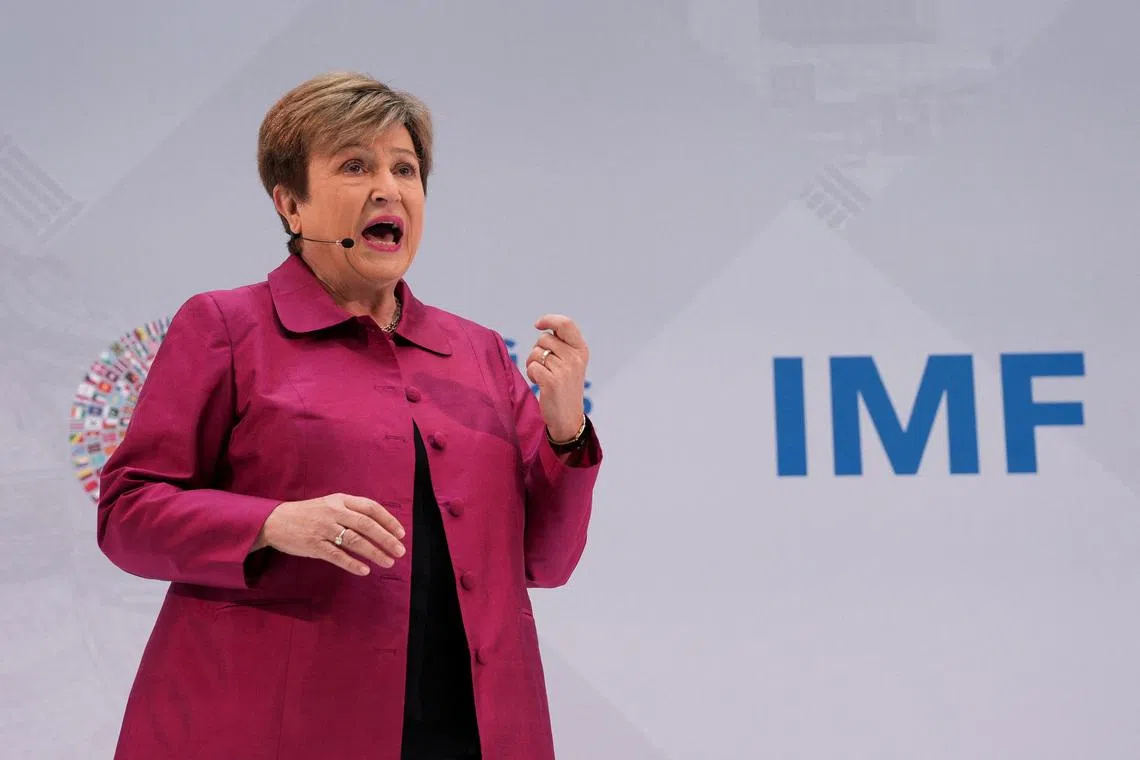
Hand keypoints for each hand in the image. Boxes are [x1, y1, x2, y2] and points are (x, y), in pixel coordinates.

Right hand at [253, 493, 405, 575]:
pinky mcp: (314, 545)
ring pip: (355, 541)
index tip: (401, 533)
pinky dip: (352, 564)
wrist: (275, 520)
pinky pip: (337, 556)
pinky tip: (365, 570)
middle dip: (386, 539)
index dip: (388, 520)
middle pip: (366, 525)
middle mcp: (334, 512)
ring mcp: (323, 529)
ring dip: (374, 553)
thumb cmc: (308, 513)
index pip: (370, 507)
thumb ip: (351, 510)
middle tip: (400, 551)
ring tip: (388, 561)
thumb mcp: (330, 504)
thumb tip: (379, 524)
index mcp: (340, 500)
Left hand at [525, 314, 588, 441]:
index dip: (549, 319)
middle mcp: (575, 358)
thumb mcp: (571, 362)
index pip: (566, 324)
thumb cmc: (565, 387)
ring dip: (533, 363)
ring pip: (536, 353)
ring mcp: (565, 370)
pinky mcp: (552, 382)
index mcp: (581, 350)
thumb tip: (544, 326)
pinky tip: (539, 383)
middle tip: (544, 366)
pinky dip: (531, 374)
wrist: (568, 417)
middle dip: (538, 350)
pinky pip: (532, 366)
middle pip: (544, 339)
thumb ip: (562, 344)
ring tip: (543, 375)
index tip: (538, 324)